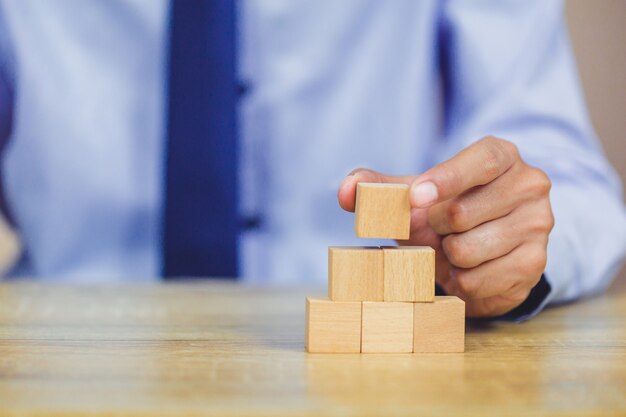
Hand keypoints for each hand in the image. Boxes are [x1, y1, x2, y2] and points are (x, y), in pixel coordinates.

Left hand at [338, 137, 553, 316]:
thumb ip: (379, 187)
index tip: (415, 198)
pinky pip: (478, 280)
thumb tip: (345, 191)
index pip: (481, 161)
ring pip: (468, 250)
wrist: (486, 244)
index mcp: (501, 156)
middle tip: (438, 229)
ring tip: (454, 247)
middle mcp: (529, 185)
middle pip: (462, 213)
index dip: (445, 179)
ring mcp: (538, 225)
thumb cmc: (446, 209)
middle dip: (435, 228)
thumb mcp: (416, 193)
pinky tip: (466, 267)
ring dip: (447, 257)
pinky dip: (460, 280)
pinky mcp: (536, 263)